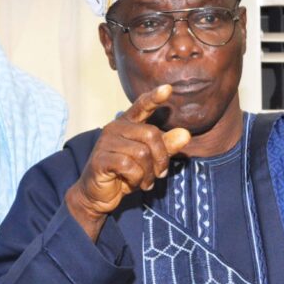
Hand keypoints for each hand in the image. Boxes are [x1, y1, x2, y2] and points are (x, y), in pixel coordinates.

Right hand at [66, 84, 190, 240]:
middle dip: (161, 158)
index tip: (168, 89)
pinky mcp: (101, 159)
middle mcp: (115, 128)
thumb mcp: (149, 160)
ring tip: (145, 182)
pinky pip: (129, 166)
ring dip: (149, 173)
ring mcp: (106, 142)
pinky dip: (137, 179)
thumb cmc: (124, 174)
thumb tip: (186, 134)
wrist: (97, 194)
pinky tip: (133, 183)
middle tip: (160, 174)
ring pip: (142, 153)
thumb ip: (166, 146)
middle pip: (151, 134)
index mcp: (127, 124)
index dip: (154, 97)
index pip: (141, 106)